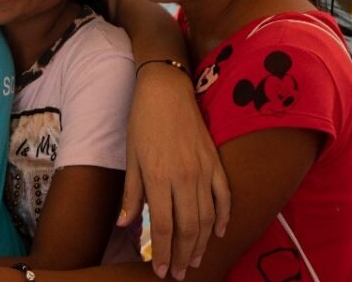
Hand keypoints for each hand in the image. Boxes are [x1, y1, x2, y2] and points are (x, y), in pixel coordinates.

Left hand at [121, 67, 229, 279]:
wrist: (166, 89)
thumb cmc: (142, 121)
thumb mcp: (131, 156)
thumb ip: (132, 192)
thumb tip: (127, 223)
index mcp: (160, 177)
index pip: (164, 227)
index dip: (163, 252)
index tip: (160, 269)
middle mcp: (185, 177)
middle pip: (189, 228)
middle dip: (184, 256)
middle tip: (179, 274)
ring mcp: (204, 170)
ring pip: (208, 218)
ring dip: (203, 243)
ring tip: (195, 261)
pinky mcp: (216, 161)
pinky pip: (224, 196)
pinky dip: (224, 217)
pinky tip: (219, 233)